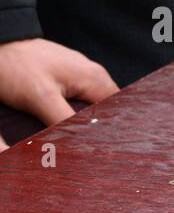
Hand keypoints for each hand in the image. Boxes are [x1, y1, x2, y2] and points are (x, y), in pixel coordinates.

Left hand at [0, 38, 116, 149]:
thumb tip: (82, 145)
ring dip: (85, 120)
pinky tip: (61, 119)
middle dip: (99, 127)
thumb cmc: (15, 65)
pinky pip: (78, 98)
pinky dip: (73, 111)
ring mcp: (78, 73)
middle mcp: (92, 74)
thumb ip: (67, 122)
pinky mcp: (64, 75)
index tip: (103, 147)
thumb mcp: (42, 99)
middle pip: (107, 109)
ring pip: (92, 105)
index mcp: (95, 78)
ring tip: (74, 135)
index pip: (119, 111)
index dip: (113, 131)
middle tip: (85, 145)